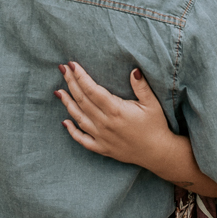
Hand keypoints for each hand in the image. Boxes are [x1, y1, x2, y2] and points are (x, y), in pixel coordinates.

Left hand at [55, 62, 174, 171]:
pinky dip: (72, 131)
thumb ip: (141, 86)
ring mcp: (101, 137)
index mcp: (116, 110)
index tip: (72, 64)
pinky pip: (82, 140)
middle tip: (63, 69)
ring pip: (79, 118)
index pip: (92, 90)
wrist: (157, 153)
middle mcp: (105, 123)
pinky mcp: (102, 148)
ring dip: (68, 103)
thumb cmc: (155, 126)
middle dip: (71, 83)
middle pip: (82, 100)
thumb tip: (134, 69)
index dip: (81, 76)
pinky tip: (64, 122)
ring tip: (58, 91)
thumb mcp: (152, 104)